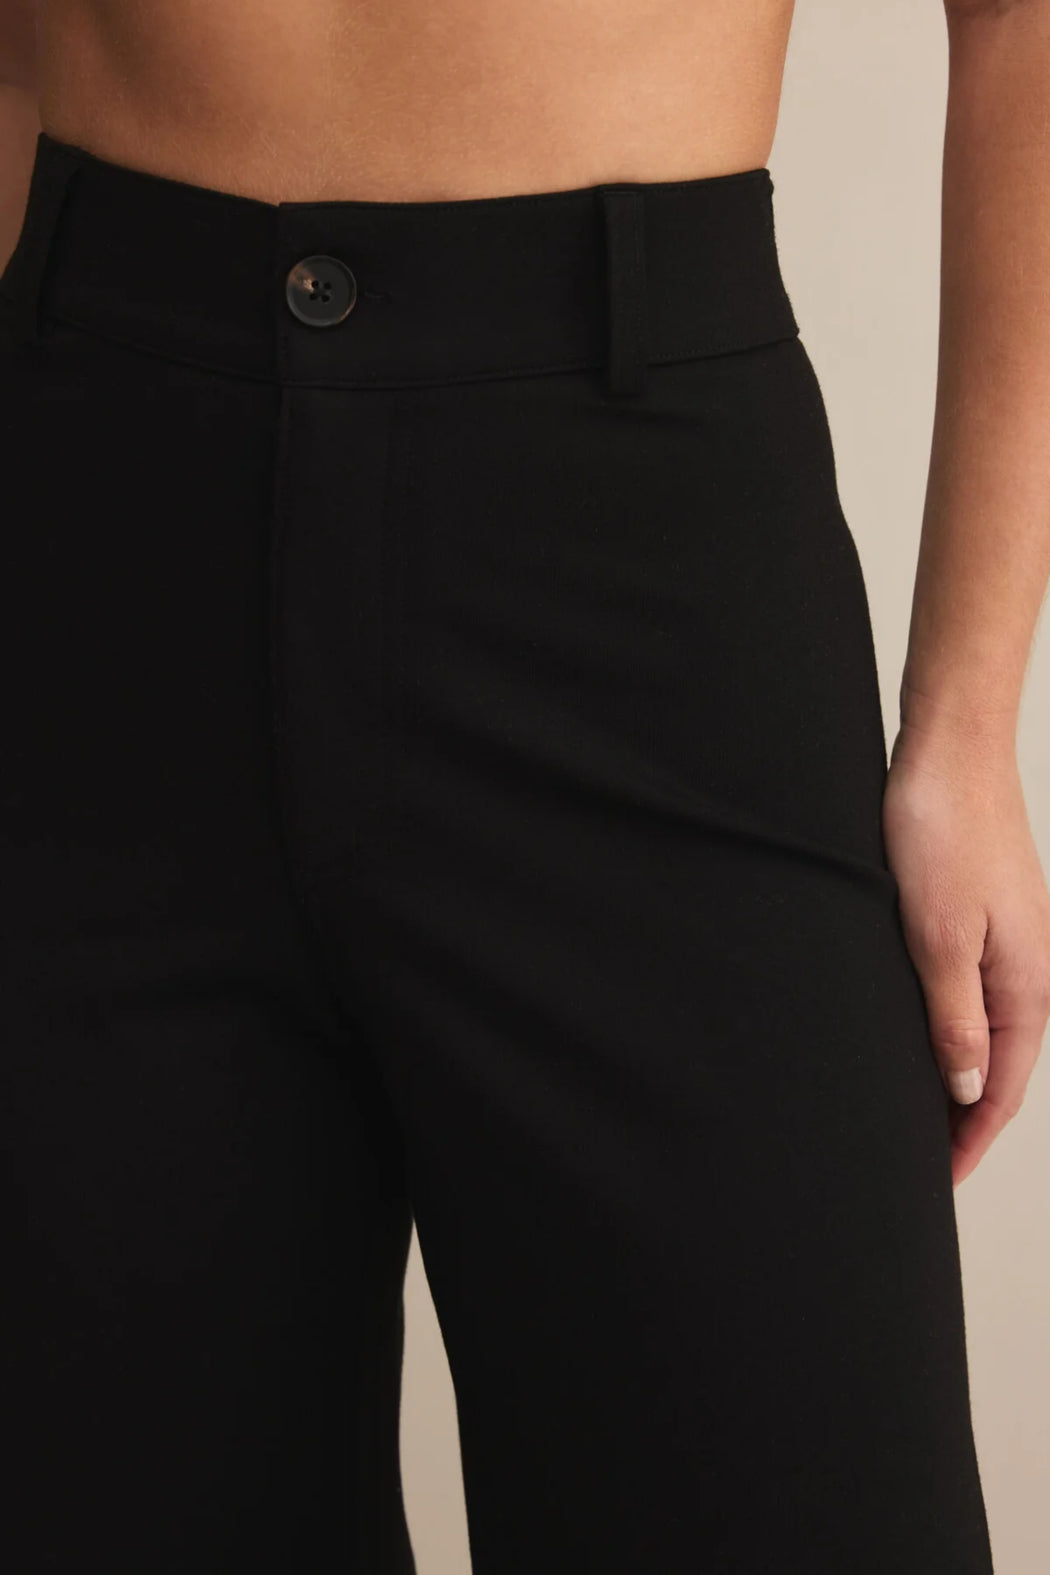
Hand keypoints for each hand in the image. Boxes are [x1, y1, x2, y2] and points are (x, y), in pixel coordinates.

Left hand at [882, 725, 1049, 1186]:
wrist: (949, 752)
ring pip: (985, 1031)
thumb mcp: (938, 936)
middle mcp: (1026, 969)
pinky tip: (920, 1036)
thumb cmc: (943, 832)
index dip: (969, 1137)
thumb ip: (953, 1016)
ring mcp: (1007, 942)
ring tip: (917, 1113)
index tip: (938, 1177)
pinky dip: (950, 1028)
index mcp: (1026, 983)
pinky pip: (971, 993)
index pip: (1000, 1085)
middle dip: (964, 1118)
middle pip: (998, 1066)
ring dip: (955, 1074)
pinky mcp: (982, 917)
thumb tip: (964, 1087)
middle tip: (921, 1159)